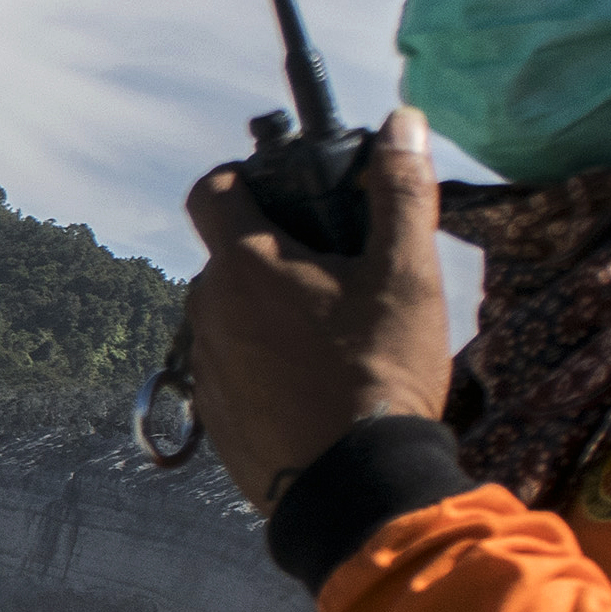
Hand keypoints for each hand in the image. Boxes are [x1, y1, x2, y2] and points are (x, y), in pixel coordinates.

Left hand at [181, 107, 452, 511]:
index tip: (280, 187)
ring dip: (269, 313)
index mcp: (245, 265)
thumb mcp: (406, 277)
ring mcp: (204, 366)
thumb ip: (402, 193)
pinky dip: (264, 365)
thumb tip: (406, 122)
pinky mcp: (212, 415)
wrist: (354, 489)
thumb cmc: (380, 375)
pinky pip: (232, 369)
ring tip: (334, 338)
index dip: (241, 178)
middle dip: (273, 254)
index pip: (210, 191)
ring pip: (231, 316)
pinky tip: (314, 385)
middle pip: (229, 258)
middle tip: (335, 272)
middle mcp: (208, 309)